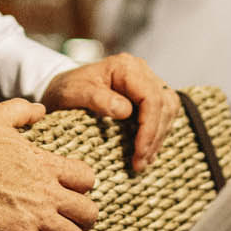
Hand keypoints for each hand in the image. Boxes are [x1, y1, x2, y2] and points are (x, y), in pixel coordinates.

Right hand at [0, 98, 97, 230]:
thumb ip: (22, 110)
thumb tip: (41, 110)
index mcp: (46, 164)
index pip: (87, 178)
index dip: (84, 185)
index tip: (72, 189)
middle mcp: (48, 192)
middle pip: (88, 213)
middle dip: (84, 218)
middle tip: (72, 220)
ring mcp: (36, 216)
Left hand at [41, 53, 179, 172]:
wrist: (62, 89)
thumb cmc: (67, 89)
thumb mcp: (74, 93)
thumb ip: (97, 99)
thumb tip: (125, 111)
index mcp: (126, 67)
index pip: (151, 98)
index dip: (149, 128)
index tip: (139, 152)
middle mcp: (141, 71)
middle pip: (164, 105)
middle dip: (154, 137)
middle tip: (139, 164)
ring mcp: (146, 82)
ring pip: (168, 110)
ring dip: (158, 138)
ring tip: (143, 162)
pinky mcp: (146, 95)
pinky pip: (163, 114)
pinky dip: (157, 134)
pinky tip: (146, 152)